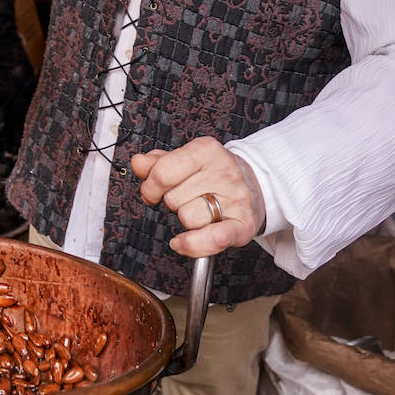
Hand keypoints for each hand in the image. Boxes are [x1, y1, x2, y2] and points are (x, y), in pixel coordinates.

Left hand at [131, 136, 265, 258]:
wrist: (256, 185)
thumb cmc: (216, 173)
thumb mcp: (187, 160)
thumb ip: (158, 162)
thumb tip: (138, 163)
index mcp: (206, 150)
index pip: (162, 172)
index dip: (150, 187)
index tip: (152, 192)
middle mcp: (224, 171)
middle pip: (172, 197)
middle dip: (171, 201)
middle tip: (185, 198)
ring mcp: (236, 199)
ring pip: (187, 218)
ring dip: (185, 220)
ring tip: (199, 210)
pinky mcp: (244, 225)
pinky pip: (211, 239)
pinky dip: (192, 245)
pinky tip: (182, 242)